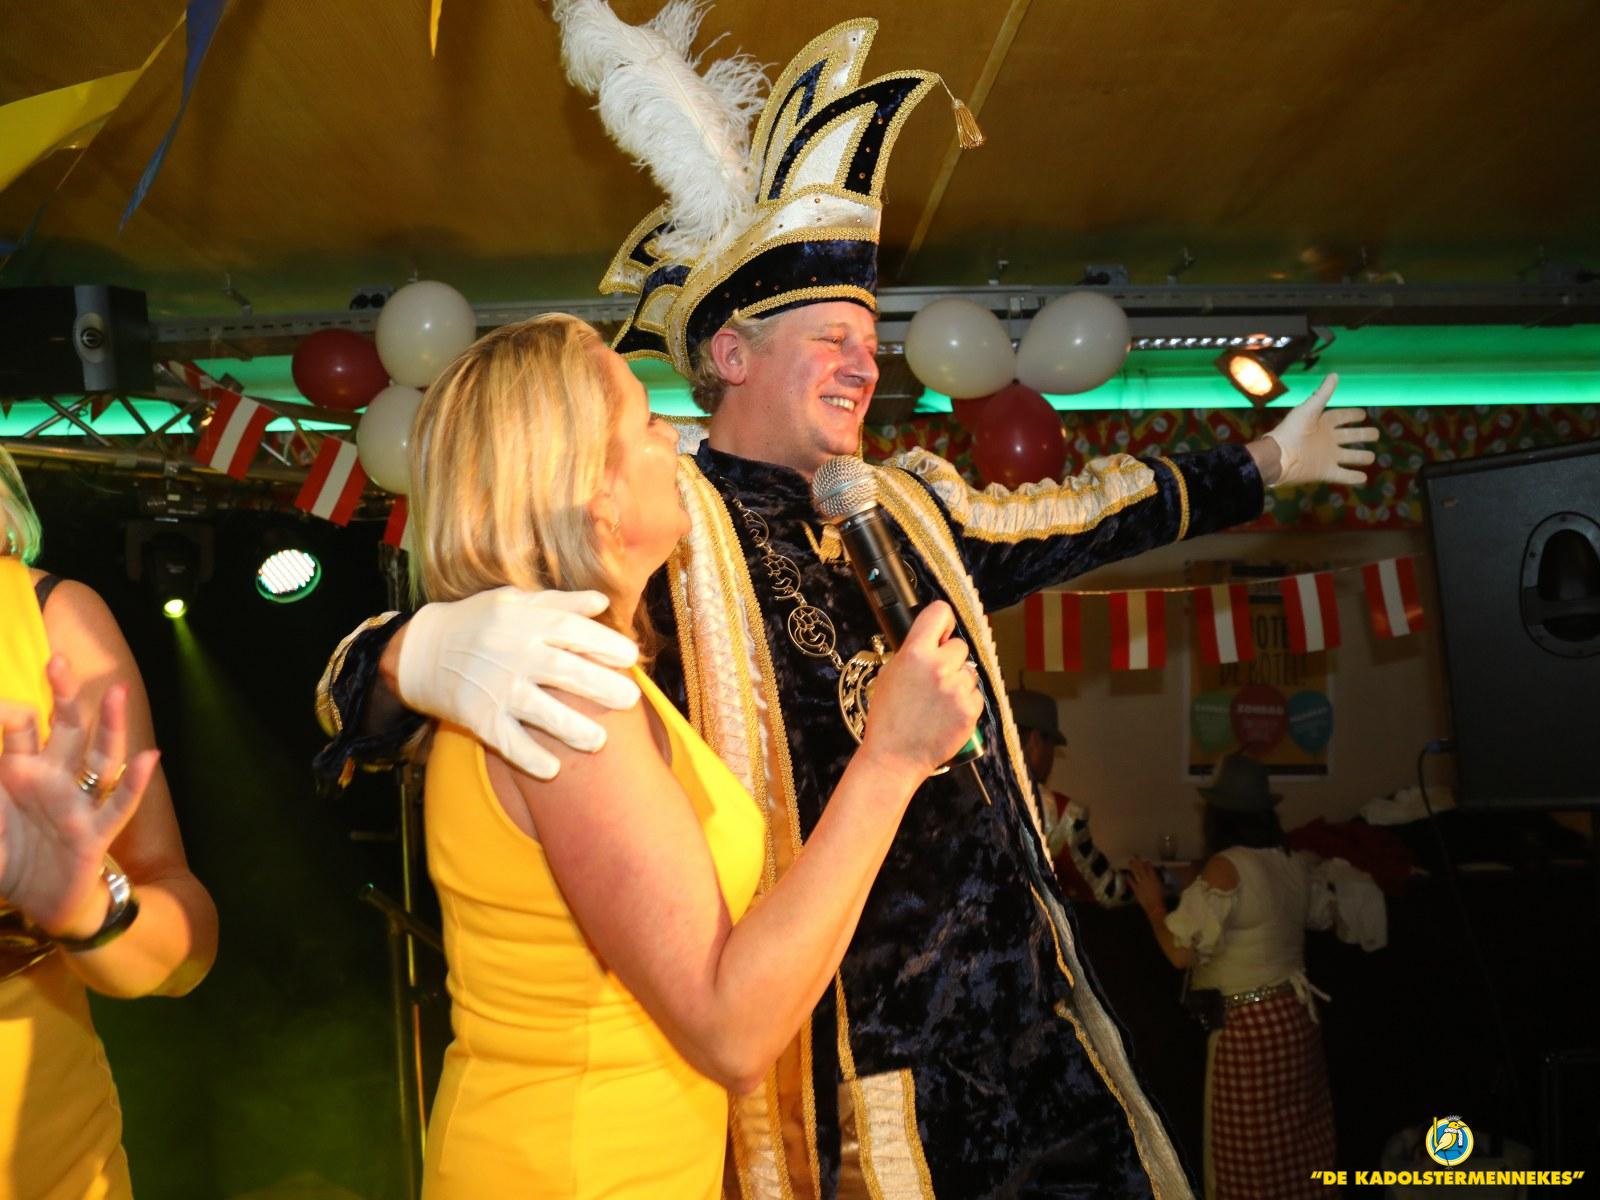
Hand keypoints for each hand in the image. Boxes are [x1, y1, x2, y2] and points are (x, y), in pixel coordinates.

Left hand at [0, 655, 159, 937]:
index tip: (1, 713)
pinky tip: (151, 758)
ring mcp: (76, 804)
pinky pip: (118, 806)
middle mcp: (53, 779)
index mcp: (19, 770)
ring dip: (109, 726)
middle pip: (65, 729)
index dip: (8, 714)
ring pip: (99, 757)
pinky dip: (135, 783)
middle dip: (63, 695)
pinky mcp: (94, 835)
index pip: (20, 727)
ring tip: (117, 693)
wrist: (35, 904)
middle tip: (57, 660)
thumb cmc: (7, 855)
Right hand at [398, 587, 643, 780]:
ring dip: (571, 728)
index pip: (571, 630)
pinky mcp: (478, 717)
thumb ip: (559, 603)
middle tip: (630, 699)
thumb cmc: (476, 622)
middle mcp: (512, 654)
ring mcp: (495, 687)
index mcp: (524, 622)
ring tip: (600, 742)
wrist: (419, 651)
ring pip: (539, 710)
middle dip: (600, 685)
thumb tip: (602, 602)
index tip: (632, 656)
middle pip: (563, 671)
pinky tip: (553, 770)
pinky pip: (506, 741)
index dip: (603, 642)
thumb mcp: (512, 601)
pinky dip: (528, 756)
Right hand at [860, 602, 983, 776]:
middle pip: (960, 646)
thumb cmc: (889, 718)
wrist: (894, 757)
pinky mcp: (970, 709)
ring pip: (970, 672)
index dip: (943, 623)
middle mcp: (939, 667)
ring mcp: (957, 689)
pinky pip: (976, 695)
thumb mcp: (890, 674)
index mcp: (915, 653)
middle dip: (950, 659)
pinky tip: (946, 714)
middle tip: (934, 678)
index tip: (941, 633)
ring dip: (959, 682)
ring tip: (938, 701)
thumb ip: (913, 652)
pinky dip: (965, 702)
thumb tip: (933, 640)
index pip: (940, 612)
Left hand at [1128, 857, 1165, 914]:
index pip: (1150, 868)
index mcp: (1154, 878)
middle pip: (1141, 868)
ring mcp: (1140, 884)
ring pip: (1136, 873)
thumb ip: (1157, 879)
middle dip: (1138, 862)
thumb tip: (1154, 875)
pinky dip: (1129, 878)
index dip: (1147, 863)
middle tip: (1135, 856)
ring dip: (1133, 867)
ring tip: (1130, 861)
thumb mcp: (1161, 886)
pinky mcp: (1136, 890)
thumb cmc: (1161, 898)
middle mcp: (1146, 879)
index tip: (1146, 860)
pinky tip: (1127, 874)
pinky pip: (1131, 882)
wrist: (1155, 907)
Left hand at [1257, 373, 1378, 487]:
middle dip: (1363, 435)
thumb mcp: (1308, 410)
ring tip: (1372, 457)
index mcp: (1322, 424)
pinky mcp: (1325, 472)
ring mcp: (1327, 457)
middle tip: (1376, 434)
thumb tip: (1335, 375)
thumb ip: (1322, 394)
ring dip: (1361, 457)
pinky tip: (1364, 478)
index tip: (1363, 414)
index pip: (1341, 417)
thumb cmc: (1291, 431)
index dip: (1351, 415)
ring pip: (1350, 456)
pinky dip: (1354, 478)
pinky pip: (1343, 475)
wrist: (1278, 457)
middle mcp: (1327, 440)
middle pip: (1350, 436)